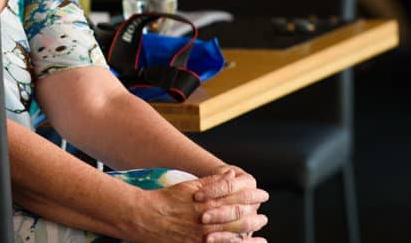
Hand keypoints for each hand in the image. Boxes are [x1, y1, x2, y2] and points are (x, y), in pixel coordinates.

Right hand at [133, 174, 267, 242]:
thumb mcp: (190, 185)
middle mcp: (208, 218)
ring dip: (248, 238)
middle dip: (254, 219)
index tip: (263, 196)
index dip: (252, 197)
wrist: (146, 216)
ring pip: (232, 238)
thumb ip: (212, 181)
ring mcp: (203, 235)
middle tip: (264, 219)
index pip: (237, 198)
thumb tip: (231, 174)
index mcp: (208, 201)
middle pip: (238, 219)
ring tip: (261, 240)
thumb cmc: (167, 199)